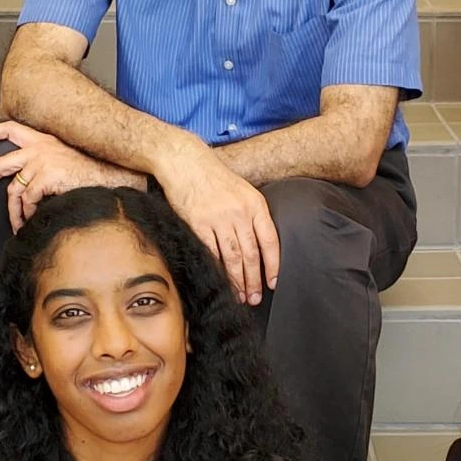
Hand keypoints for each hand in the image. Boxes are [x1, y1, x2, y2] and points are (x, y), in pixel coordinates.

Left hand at [0, 120, 142, 230]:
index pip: (9, 128)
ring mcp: (42, 161)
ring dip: (13, 212)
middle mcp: (40, 147)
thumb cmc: (93, 174)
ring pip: (13, 190)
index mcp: (43, 139)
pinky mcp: (46, 176)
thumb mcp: (64, 160)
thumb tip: (25, 186)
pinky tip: (34, 219)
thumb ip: (43, 164)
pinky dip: (28, 213)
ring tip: (18, 224)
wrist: (113, 178)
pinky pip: (27, 200)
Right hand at [154, 141, 280, 303]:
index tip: (274, 282)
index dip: (273, 265)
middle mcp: (239, 213)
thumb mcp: (243, 191)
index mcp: (255, 204)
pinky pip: (211, 253)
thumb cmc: (215, 178)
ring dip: (237, 281)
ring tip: (240, 296)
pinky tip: (221, 281)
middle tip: (255, 298)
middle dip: (254, 280)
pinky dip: (217, 270)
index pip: (270, 241)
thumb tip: (261, 246)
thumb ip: (253, 215)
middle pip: (251, 254)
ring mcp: (218, 219)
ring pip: (233, 258)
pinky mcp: (198, 224)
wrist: (187, 163)